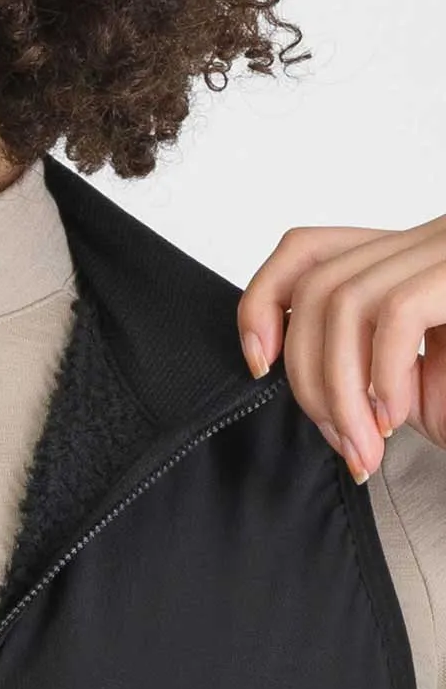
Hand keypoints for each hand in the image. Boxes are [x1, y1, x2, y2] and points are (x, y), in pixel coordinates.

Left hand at [236, 218, 445, 482]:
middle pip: (318, 285)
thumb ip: (350, 363)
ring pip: (346, 301)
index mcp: (405, 263)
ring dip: (340, 390)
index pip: (306, 249)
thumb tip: (280, 364)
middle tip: (338, 439)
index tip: (260, 364)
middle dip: (308, 377)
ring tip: (365, 446)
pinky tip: (398, 418)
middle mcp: (430, 242)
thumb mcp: (404, 384)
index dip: (262, 301)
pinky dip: (382, 375)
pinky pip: (396, 312)